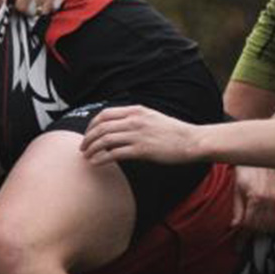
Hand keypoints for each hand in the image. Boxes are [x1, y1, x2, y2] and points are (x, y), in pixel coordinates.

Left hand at [79, 105, 203, 165]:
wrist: (192, 141)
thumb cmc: (173, 132)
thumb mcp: (152, 117)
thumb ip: (134, 119)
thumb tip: (117, 126)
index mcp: (136, 110)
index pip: (104, 114)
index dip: (92, 125)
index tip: (87, 134)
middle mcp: (134, 120)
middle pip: (101, 127)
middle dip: (87, 138)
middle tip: (82, 148)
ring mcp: (138, 135)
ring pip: (105, 140)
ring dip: (92, 149)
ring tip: (87, 157)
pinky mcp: (142, 150)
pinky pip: (114, 154)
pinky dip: (101, 158)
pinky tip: (97, 163)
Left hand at [229, 164, 274, 233]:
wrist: (261, 159)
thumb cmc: (247, 173)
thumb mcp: (237, 190)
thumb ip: (237, 210)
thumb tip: (235, 226)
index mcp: (256, 197)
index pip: (250, 223)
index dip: (244, 231)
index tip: (241, 234)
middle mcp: (270, 199)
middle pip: (262, 225)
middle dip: (253, 231)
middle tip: (248, 231)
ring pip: (273, 224)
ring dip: (264, 228)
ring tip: (256, 226)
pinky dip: (274, 223)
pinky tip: (267, 221)